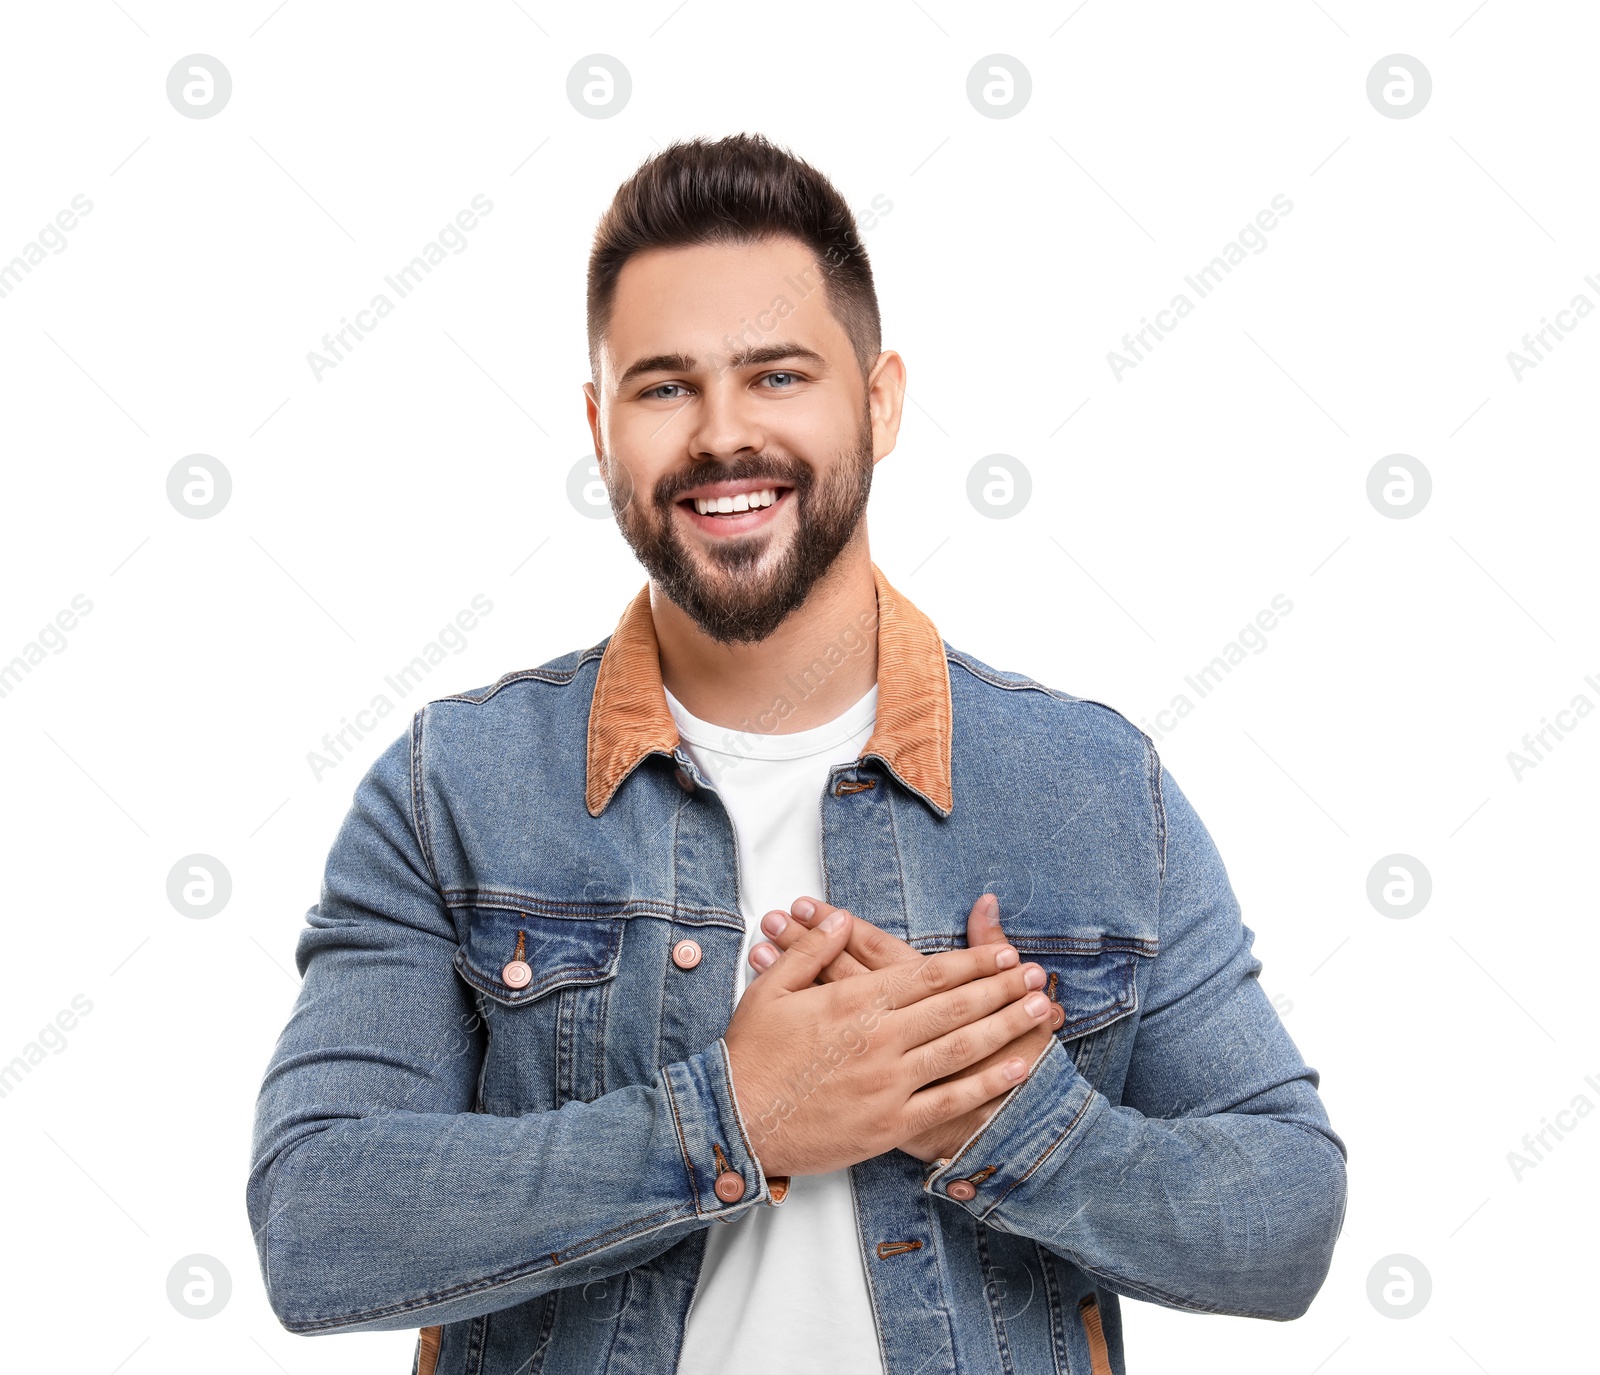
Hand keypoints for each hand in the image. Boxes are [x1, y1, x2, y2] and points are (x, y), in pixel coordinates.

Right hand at [722, 908, 1055, 1176]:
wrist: (735, 1123)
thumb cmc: (750, 1055)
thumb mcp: (771, 990)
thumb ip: (812, 951)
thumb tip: (843, 919)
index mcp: (853, 1002)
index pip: (927, 974)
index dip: (972, 961)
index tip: (1004, 950)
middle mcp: (878, 1039)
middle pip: (954, 1006)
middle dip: (1002, 986)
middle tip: (1036, 972)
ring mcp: (887, 1084)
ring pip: (959, 1048)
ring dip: (1006, 1026)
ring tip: (1040, 1009)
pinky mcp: (888, 1125)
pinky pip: (947, 1100)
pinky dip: (986, 1084)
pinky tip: (1015, 1068)